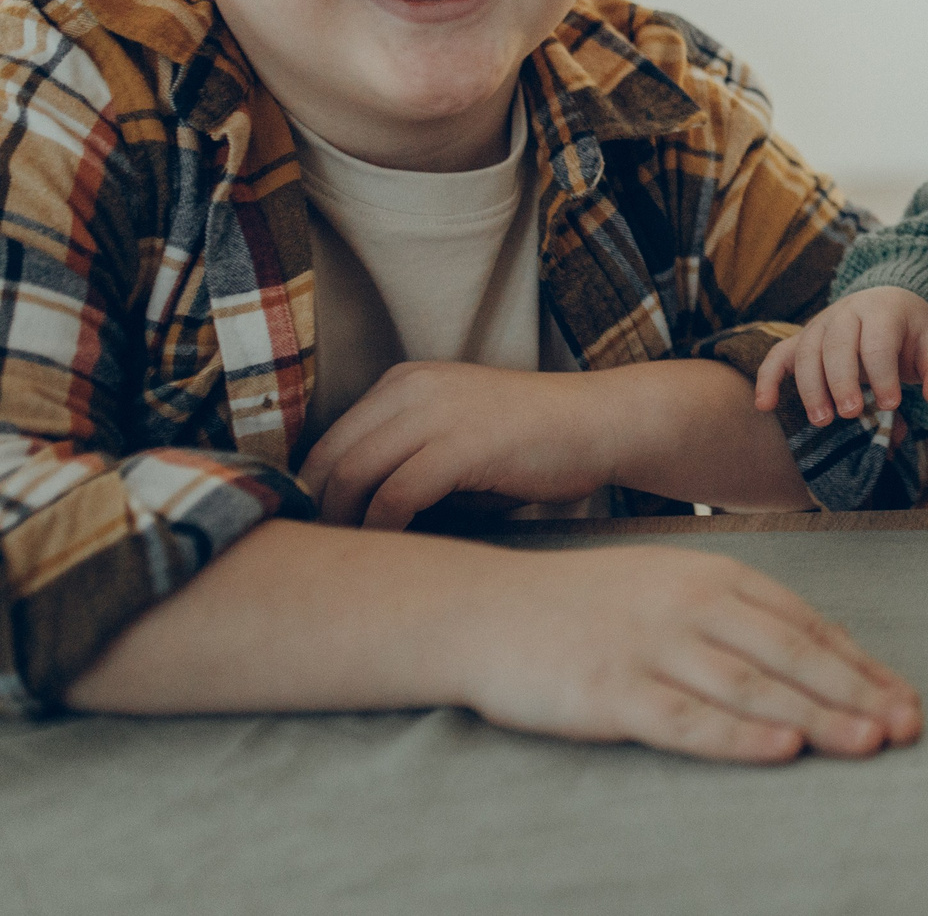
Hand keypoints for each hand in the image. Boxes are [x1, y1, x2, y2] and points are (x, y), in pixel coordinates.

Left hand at [302, 361, 613, 529]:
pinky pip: (396, 493)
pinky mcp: (462, 443)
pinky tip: (395, 548)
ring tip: (356, 558)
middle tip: (328, 555)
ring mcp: (437, 411)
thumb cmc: (532, 445)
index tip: (318, 533)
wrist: (602, 424)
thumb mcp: (456, 435)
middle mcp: (412, 387)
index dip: (312, 491)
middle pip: (331, 457)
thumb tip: (350, 515)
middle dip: (320, 512)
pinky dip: (384, 528)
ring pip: (354, 474)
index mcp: (405, 382)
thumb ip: (405, 459)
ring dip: (346, 523)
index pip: (330, 440)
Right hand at [458, 543, 922, 761]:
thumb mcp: (673, 588)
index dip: (863, 665)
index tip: (907, 699)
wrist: (485, 610)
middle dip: (859, 693)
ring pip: (753, 686)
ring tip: (870, 740)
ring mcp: (653, 647)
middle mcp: (693, 605)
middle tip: (910, 726)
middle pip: (793, 653)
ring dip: (818, 715)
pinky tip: (781, 748)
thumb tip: (818, 653)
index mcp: (717, 576)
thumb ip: (739, 616)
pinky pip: (686, 718)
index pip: (809, 625)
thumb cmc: (589, 605)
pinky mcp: (611, 691)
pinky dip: (739, 734)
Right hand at [753, 287, 927, 427]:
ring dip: (810, 387)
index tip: (891, 404)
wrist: (887, 302)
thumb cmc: (909, 332)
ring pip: (806, 351)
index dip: (883, 374)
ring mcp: (820, 324)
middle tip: (851, 413)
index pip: (877, 342)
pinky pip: (777, 354)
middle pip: (837, 345)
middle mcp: (847, 312)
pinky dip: (767, 378)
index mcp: (882, 310)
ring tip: (822, 420)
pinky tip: (764, 405)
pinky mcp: (802, 339)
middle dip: (842, 381)